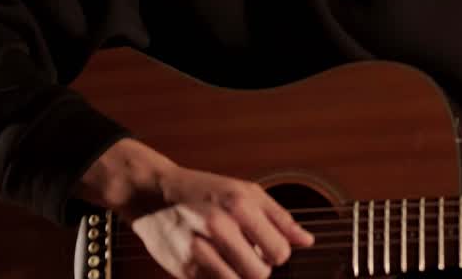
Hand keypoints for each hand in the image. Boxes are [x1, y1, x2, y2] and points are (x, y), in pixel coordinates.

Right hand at [129, 165, 314, 278]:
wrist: (154, 194)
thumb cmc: (206, 191)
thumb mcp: (246, 192)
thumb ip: (279, 218)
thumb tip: (307, 241)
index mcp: (240, 205)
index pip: (279, 251)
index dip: (278, 253)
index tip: (266, 246)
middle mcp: (219, 227)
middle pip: (260, 274)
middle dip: (260, 268)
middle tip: (249, 254)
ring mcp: (198, 250)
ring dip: (240, 277)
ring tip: (232, 259)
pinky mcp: (182, 269)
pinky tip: (215, 263)